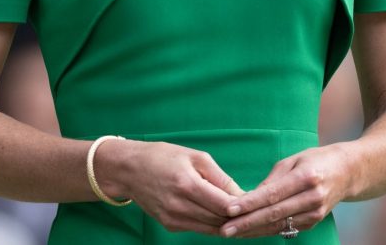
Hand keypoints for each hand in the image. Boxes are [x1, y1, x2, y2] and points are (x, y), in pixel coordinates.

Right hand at [96, 139, 244, 234]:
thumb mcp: (195, 156)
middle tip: (255, 211)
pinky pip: (198, 229)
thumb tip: (241, 195)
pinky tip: (222, 217)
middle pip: (219, 220)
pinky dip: (212, 224)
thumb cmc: (163, 157)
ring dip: (227, 224)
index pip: (224, 205)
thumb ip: (219, 177)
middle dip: (239, 217)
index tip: (256, 203)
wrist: (129, 169)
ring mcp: (173, 218)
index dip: (242, 208)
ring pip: (211, 229)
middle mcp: (179, 206)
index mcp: (187, 184)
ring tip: (243, 216)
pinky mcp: (170, 225)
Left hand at [220, 144, 353, 238]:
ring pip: (278, 225)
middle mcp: (313, 198)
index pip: (273, 194)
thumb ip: (273, 179)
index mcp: (307, 177)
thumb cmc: (317, 160)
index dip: (250, 203)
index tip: (229, 209)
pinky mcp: (314, 222)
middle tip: (225, 229)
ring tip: (231, 232)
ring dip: (253, 231)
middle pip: (274, 214)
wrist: (348, 172)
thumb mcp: (294, 160)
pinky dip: (265, 231)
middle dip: (247, 223)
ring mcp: (315, 213)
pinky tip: (248, 232)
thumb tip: (250, 196)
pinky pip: (286, 228)